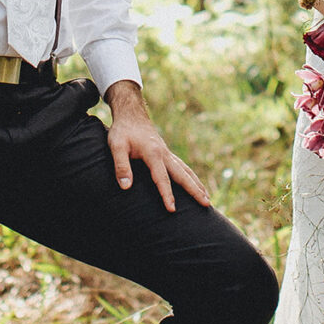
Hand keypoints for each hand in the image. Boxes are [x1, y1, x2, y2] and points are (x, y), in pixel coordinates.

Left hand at [103, 82, 209, 213]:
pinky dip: (191, 177)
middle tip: (207, 204)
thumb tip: (126, 187)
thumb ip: (121, 165)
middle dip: (195, 190)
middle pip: (183, 174)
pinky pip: (182, 167)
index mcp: (153, 153)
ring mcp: (167, 154)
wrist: (131, 114)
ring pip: (186, 171)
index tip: (172, 209)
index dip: (167, 194)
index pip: (162, 178)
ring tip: (207, 199)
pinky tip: (195, 185)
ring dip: (197, 184)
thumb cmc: (122, 130)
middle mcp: (164, 154)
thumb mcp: (116, 146)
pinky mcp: (166, 154)